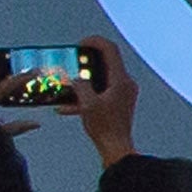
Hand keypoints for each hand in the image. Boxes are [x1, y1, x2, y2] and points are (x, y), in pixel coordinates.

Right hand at [72, 45, 140, 168]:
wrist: (116, 149)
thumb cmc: (105, 129)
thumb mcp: (87, 105)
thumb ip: (81, 86)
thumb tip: (76, 79)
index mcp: (121, 80)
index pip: (111, 50)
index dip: (95, 42)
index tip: (81, 42)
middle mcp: (125, 84)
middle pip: (107, 63)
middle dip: (87, 61)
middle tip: (73, 60)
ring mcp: (123, 94)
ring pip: (102, 79)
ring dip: (84, 80)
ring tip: (68, 82)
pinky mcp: (118, 104)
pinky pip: (101, 94)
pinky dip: (86, 96)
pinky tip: (66, 107)